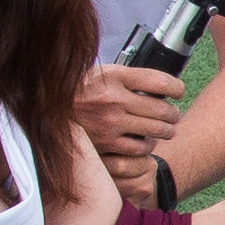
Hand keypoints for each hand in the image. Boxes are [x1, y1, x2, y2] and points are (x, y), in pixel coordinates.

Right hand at [68, 58, 185, 178]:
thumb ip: (128, 78)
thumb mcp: (101, 74)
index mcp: (113, 77)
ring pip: (156, 131)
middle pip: (163, 109)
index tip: (178, 91)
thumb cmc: (78, 92)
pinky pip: (140, 149)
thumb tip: (161, 86)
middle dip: (173, 114)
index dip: (176, 88)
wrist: (46, 113)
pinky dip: (147, 146)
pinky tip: (145, 141)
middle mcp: (113, 99)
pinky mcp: (106, 145)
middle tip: (173, 115)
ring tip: (165, 129)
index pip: (160, 82)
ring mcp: (110, 124)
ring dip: (166, 131)